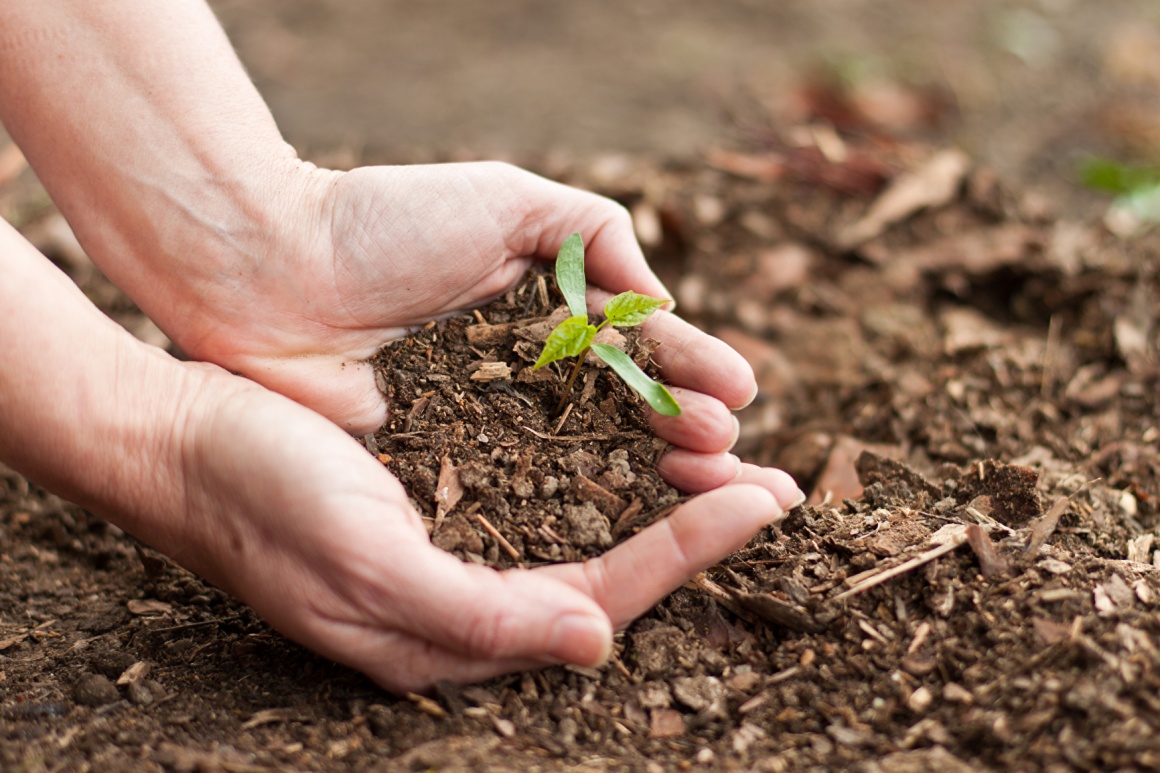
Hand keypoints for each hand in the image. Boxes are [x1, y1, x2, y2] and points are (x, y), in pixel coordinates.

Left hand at [134, 161, 761, 490]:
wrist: (266, 269)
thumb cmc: (381, 225)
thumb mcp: (506, 201)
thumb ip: (596, 232)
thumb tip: (662, 300)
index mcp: (547, 316)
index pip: (640, 354)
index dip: (693, 375)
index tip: (743, 394)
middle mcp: (526, 383)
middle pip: (629, 423)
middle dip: (695, 443)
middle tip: (748, 468)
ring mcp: (487, 436)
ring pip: (589, 471)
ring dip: (658, 487)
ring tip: (716, 492)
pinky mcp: (442, 480)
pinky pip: (522, 503)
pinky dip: (579, 517)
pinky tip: (632, 526)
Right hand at [173, 365, 802, 692]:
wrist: (178, 433)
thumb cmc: (260, 497)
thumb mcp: (367, 564)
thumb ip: (483, 614)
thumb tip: (596, 640)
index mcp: (452, 630)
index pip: (601, 594)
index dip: (688, 550)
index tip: (764, 500)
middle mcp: (465, 591)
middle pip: (608, 564)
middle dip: (695, 525)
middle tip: (775, 482)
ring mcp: (452, 541)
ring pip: (582, 520)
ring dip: (654, 485)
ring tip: (721, 446)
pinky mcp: (438, 491)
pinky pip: (537, 479)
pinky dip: (595, 453)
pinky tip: (630, 423)